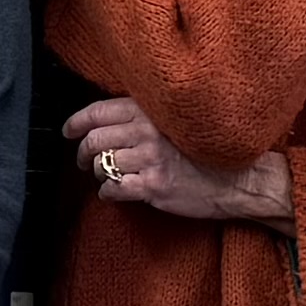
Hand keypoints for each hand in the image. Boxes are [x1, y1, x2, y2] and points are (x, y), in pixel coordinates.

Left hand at [67, 98, 290, 226]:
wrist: (237, 179)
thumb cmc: (206, 150)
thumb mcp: (175, 122)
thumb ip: (143, 117)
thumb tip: (106, 121)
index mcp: (150, 111)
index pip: (99, 111)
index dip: (76, 122)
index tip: (68, 130)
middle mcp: (147, 131)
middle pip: (94, 140)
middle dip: (82, 152)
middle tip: (83, 160)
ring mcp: (150, 159)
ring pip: (102, 166)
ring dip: (99, 174)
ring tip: (107, 177)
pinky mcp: (153, 185)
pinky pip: (114, 189)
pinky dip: (108, 193)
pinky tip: (114, 193)